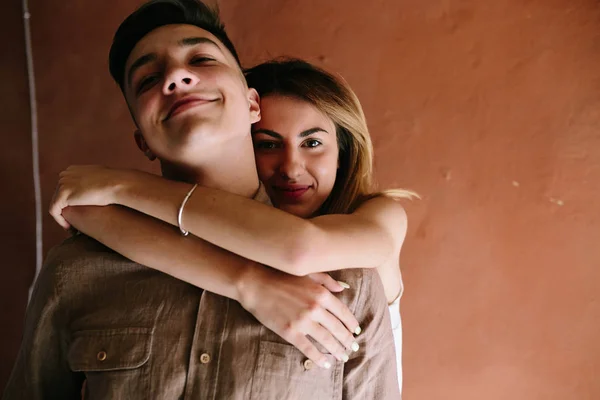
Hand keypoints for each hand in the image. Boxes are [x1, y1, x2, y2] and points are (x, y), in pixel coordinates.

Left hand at [49, 165, 131, 229]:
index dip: (69, 202)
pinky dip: (60, 220)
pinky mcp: (62, 194)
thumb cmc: (115, 183)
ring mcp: (62, 183)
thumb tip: (97, 187)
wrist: (117, 184)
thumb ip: (93, 181)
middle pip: (58, 195)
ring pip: (56, 203)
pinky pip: (54, 210)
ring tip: (72, 227)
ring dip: (63, 216)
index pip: (64, 188)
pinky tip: (69, 227)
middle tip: (72, 222)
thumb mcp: (101, 178)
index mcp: (72, 170)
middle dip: (64, 209)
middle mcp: (65, 175)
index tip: (76, 212)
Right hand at [237, 263, 359, 368]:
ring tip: (343, 356)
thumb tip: (342, 289)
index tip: (356, 331)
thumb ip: (327, 281)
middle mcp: (315, 308)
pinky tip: (325, 363)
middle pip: (337, 328)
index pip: (343, 312)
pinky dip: (319, 357)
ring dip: (337, 350)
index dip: (351, 324)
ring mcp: (303, 321)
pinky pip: (308, 348)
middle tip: (353, 347)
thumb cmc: (281, 276)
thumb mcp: (307, 273)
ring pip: (326, 340)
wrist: (256, 284)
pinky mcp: (290, 332)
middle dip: (347, 340)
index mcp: (321, 293)